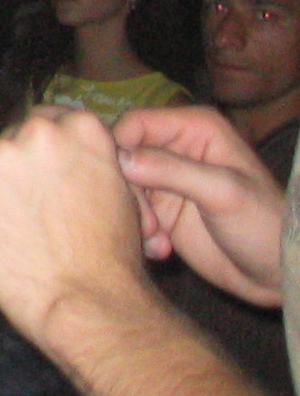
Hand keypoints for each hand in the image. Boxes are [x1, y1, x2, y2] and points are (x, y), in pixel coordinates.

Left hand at [0, 108, 151, 350]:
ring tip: (16, 222)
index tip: (45, 168)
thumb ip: (87, 163)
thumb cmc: (113, 257)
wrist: (89, 301)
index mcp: (81, 128)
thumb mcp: (119, 192)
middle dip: (20, 166)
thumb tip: (68, 159)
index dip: (46, 147)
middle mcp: (38, 132)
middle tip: (31, 202)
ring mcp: (1, 156)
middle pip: (15, 138)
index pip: (50, 119)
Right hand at [113, 105, 284, 304]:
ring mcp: (166, 179)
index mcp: (194, 128)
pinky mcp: (160, 209)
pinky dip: (139, 230)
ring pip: (122, 185)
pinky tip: (161, 248)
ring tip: (157, 240)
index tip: (122, 184)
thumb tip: (119, 158)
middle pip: (123, 155)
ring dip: (133, 215)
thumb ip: (172, 170)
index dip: (121, 149)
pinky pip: (130, 210)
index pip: (135, 123)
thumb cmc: (263, 224)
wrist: (276, 272)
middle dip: (127, 190)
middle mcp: (175, 148)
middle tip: (148, 224)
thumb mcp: (223, 192)